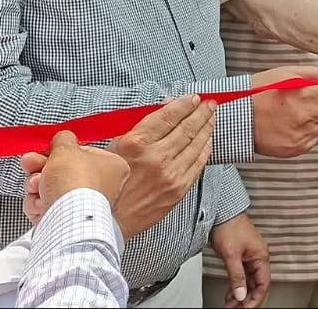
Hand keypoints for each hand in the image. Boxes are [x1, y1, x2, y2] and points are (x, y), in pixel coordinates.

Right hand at [20, 131, 129, 226]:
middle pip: (64, 172)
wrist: (67, 219)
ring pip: (52, 189)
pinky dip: (38, 204)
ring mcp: (84, 207)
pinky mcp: (67, 223)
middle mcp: (102, 189)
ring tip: (36, 184)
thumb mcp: (66, 148)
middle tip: (30, 162)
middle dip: (42, 167)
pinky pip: (47, 207)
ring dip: (37, 184)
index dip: (60, 151)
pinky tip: (39, 202)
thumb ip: (63, 139)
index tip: (46, 149)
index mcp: (113, 168)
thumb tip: (62, 138)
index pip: (82, 154)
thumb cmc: (75, 184)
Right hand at [91, 95, 214, 236]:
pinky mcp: (177, 190)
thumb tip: (163, 108)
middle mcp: (156, 158)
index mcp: (136, 143)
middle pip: (187, 128)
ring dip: (207, 128)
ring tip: (212, 118)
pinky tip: (208, 141)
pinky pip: (197, 165)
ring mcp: (169, 175)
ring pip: (196, 145)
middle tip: (209, 104)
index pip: (168, 116)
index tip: (193, 98)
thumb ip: (138, 125)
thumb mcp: (113, 146)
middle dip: (201, 113)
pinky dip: (205, 149)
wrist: (106, 219)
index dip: (185, 104)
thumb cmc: (105, 184)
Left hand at [209, 214, 269, 307]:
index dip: (255, 299)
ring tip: (230, 305)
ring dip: (239, 294)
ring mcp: (249, 256)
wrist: (220, 211)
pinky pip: (241, 275)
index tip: (245, 308)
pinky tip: (230, 293)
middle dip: (246, 299)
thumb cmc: (229, 226)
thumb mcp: (231, 255)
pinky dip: (236, 286)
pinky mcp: (240, 256)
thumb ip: (236, 276)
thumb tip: (241, 294)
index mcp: (261, 256)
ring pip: (247, 281)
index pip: (262, 284)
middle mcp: (257, 257)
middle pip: (255, 285)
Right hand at [250, 66, 317, 157]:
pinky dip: (308, 131)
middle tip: (303, 99)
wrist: (236, 117)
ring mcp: (303, 135)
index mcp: (307, 95)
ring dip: (316, 117)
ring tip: (294, 111)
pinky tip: (290, 123)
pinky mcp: (298, 148)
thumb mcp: (289, 72)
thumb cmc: (260, 91)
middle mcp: (308, 117)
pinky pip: (315, 138)